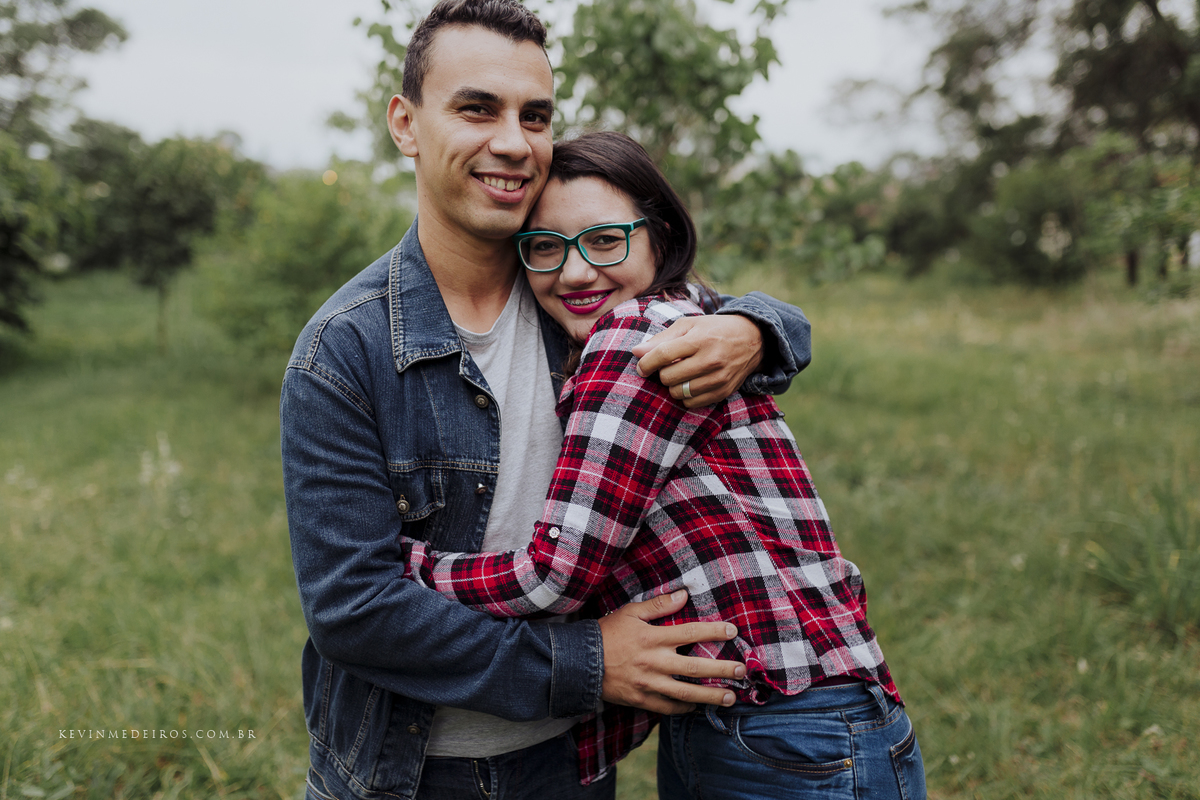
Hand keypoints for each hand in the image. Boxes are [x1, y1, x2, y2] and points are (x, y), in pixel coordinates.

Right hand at [598, 589, 745, 714]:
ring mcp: (649, 684)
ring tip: (731, 697)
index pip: (691, 632)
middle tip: (742, 671)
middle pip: (696, 667)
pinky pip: (668, 708)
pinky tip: (698, 707)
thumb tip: (684, 595)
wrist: (580, 662)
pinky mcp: (641, 700)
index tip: (732, 631)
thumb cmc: (607, 632)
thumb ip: (659, 604)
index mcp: (653, 637)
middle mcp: (655, 662)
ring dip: (711, 696)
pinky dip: (685, 708)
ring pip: (687, 693)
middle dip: (722, 670)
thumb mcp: (630, 612)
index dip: (714, 631)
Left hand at [632, 316, 763, 407]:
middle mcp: (711, 359)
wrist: (752, 338)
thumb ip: (662, 339)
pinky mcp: (723, 392)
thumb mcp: (689, 325)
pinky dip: (685, 396)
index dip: (646, 363)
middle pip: (669, 377)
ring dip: (673, 385)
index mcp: (700, 339)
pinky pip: (691, 403)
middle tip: (669, 366)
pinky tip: (691, 383)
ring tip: (681, 374)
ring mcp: (719, 378)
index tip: (641, 366)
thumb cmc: (714, 329)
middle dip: (662, 372)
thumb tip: (636, 351)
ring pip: (678, 392)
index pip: (664, 354)